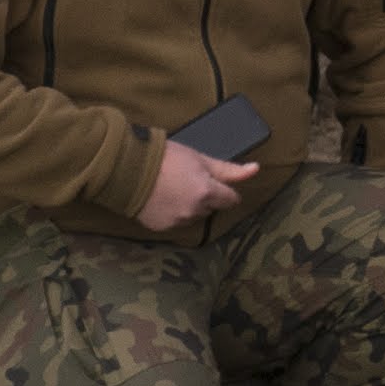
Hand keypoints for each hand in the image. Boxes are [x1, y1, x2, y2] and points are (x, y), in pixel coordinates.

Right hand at [138, 138, 255, 229]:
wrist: (128, 169)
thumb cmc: (166, 157)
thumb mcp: (200, 158)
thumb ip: (228, 169)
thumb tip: (256, 169)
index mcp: (207, 193)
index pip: (230, 199)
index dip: (223, 189)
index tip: (212, 181)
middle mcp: (195, 211)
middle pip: (211, 207)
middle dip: (205, 196)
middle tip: (187, 179)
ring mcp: (177, 222)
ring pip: (193, 215)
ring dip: (189, 205)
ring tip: (171, 188)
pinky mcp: (161, 228)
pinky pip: (175, 221)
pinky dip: (172, 213)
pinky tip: (160, 199)